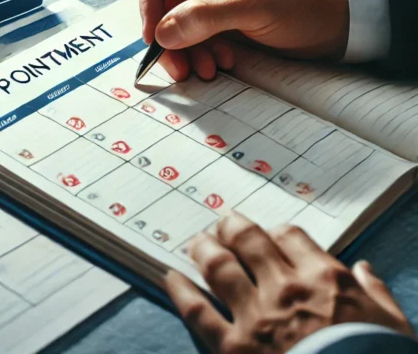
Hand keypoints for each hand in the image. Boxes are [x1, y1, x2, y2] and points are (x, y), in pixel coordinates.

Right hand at [136, 0, 348, 80]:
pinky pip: (198, 37)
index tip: (154, 35)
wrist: (344, 22)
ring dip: (187, 50)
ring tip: (207, 70)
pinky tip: (222, 64)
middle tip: (177, 67)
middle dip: (169, 36)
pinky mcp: (225, 19)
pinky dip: (202, 53)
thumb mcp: (254, 6)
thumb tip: (161, 32)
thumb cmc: (304, 2)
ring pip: (179, 24)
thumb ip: (206, 16)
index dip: (149, 1)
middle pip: (164, 2)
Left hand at [166, 212, 412, 353]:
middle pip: (246, 238)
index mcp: (324, 279)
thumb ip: (375, 294)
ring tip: (196, 243)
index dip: (275, 231)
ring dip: (203, 249)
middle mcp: (284, 288)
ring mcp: (255, 317)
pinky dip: (181, 291)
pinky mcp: (233, 348)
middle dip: (230, 226)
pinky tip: (171, 277)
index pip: (289, 235)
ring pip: (217, 265)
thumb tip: (365, 271)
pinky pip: (197, 312)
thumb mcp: (392, 328)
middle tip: (221, 224)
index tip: (268, 234)